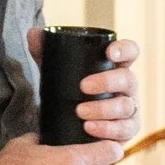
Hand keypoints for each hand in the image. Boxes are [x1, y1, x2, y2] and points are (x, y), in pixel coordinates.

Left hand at [24, 28, 141, 154]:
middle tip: (83, 87)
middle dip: (107, 82)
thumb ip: (45, 51)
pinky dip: (106, 129)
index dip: (125, 49)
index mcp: (115, 67)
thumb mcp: (56, 71)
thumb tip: (33, 33)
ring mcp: (129, 109)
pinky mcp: (127, 131)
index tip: (109, 53)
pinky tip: (89, 128)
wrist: (67, 125)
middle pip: (128, 79)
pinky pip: (124, 131)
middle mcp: (127, 86)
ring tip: (80, 112)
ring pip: (125, 106)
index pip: (130, 52)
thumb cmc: (68, 91)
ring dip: (103, 109)